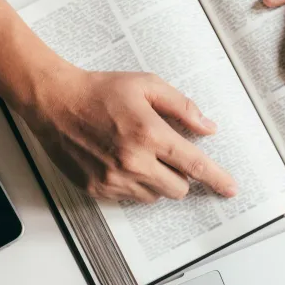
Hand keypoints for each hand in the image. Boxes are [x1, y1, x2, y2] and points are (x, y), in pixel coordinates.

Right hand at [20, 68, 237, 202]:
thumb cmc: (100, 91)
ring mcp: (114, 179)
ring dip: (157, 181)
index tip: (231, 189)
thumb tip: (208, 128)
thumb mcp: (147, 85)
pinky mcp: (97, 189)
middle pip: (178, 188)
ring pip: (155, 196)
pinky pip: (130, 198)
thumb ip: (182, 107)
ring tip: (138, 154)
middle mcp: (133, 161)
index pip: (194, 165)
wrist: (54, 102)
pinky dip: (134, 185)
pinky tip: (120, 161)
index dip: (217, 179)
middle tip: (166, 154)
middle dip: (181, 175)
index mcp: (149, 134)